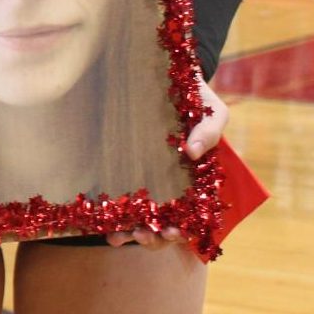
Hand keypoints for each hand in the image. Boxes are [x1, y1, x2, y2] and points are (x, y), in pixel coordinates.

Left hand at [107, 77, 228, 248]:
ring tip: (118, 237)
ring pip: (142, 218)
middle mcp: (173, 185)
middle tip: (145, 236)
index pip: (194, 215)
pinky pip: (121, 197)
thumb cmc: (195, 97)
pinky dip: (113, 214)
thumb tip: (193, 152)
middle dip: (156, 236)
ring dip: (132, 232)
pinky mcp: (126, 169)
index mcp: (197, 180)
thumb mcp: (211, 111)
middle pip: (166, 223)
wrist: (169, 76)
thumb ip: (209, 131)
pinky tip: (102, 223)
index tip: (174, 233)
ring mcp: (150, 180)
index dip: (184, 230)